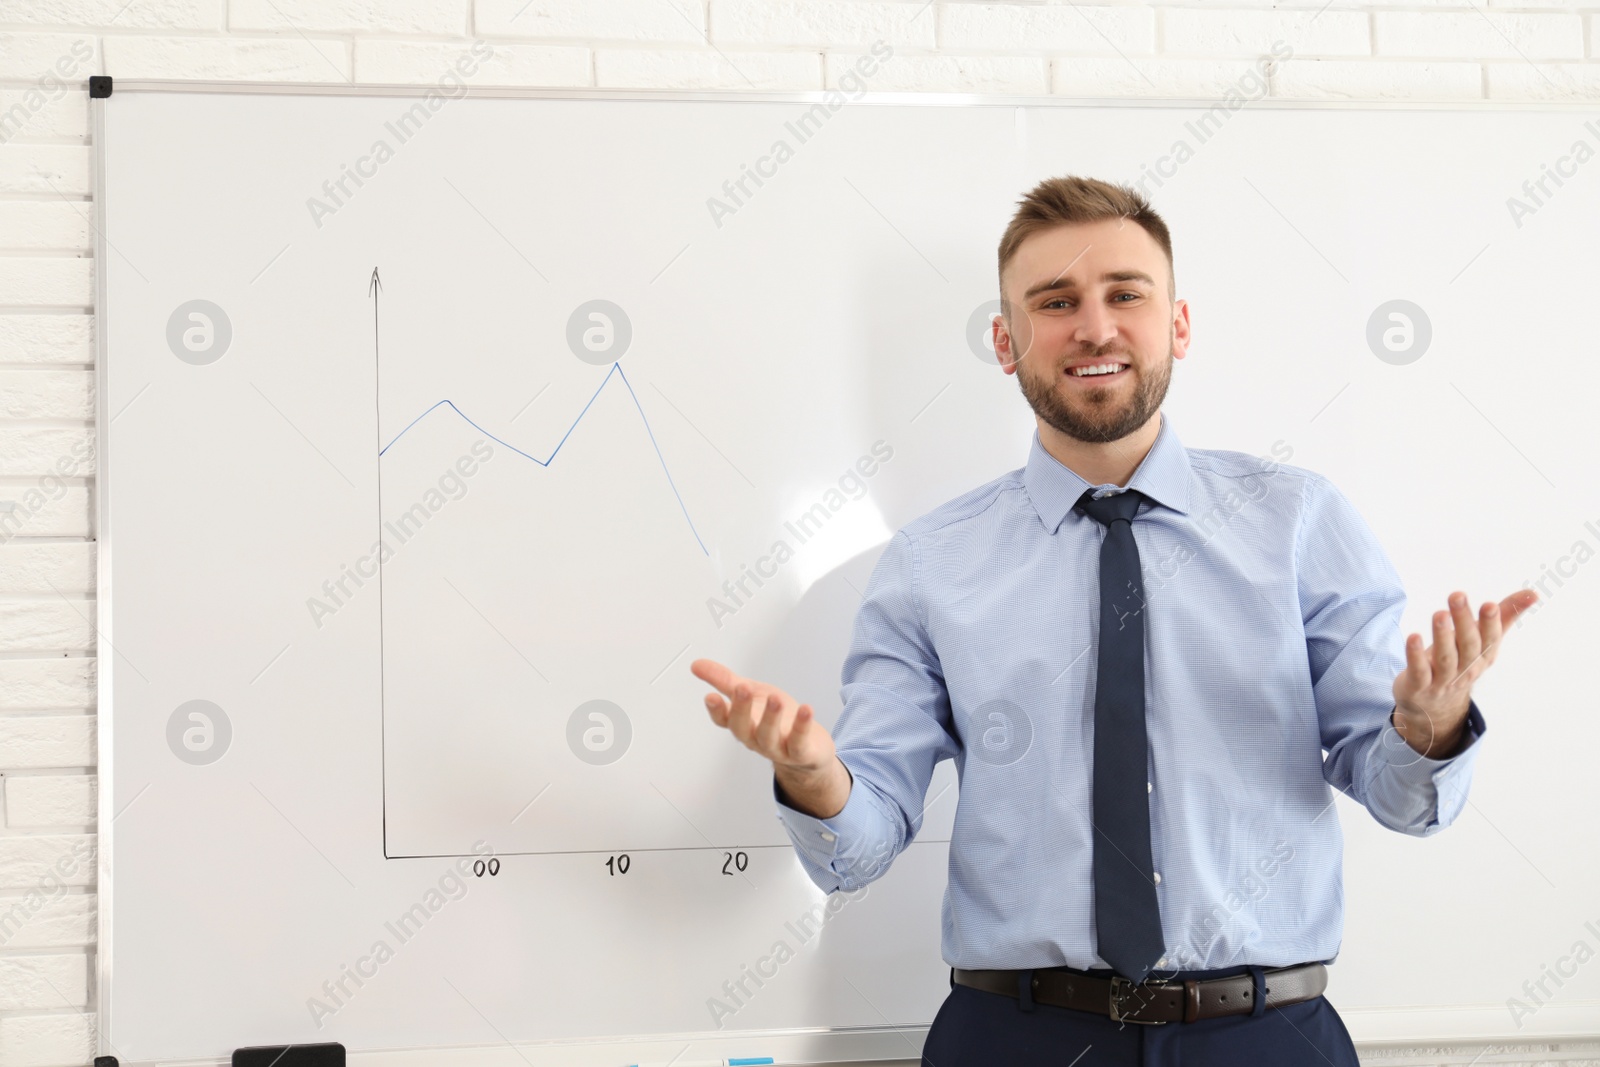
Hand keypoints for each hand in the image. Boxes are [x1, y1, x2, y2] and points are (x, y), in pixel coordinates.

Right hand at [691, 658, 850, 818]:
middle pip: (742, 728)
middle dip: (741, 709)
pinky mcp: (799, 752)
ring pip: (768, 736)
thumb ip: (724, 680)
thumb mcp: (751, 692)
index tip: (711, 696)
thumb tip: (697, 665)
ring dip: (770, 717)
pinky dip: (802, 726)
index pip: (724, 719)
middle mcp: (755, 737)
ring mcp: (776, 747)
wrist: (808, 747)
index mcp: (742, 722)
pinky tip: (805, 710)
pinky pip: (799, 742)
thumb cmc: (778, 717)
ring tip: (774, 698)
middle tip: (742, 689)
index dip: (716, 710)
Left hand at [1391, 588, 1537, 756]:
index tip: (1490, 604)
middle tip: (1457, 595)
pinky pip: (1419, 671)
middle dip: (1464, 620)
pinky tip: (1413, 638)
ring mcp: (1443, 680)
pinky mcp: (1419, 686)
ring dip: (1442, 636)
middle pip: (1468, 645)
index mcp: (1484, 656)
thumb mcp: (1482, 640)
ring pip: (1446, 658)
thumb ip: (1504, 615)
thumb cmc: (1461, 661)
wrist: (1434, 704)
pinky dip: (1416, 656)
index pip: (1490, 639)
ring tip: (1439, 614)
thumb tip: (1533, 593)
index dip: (1491, 623)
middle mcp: (1467, 669)